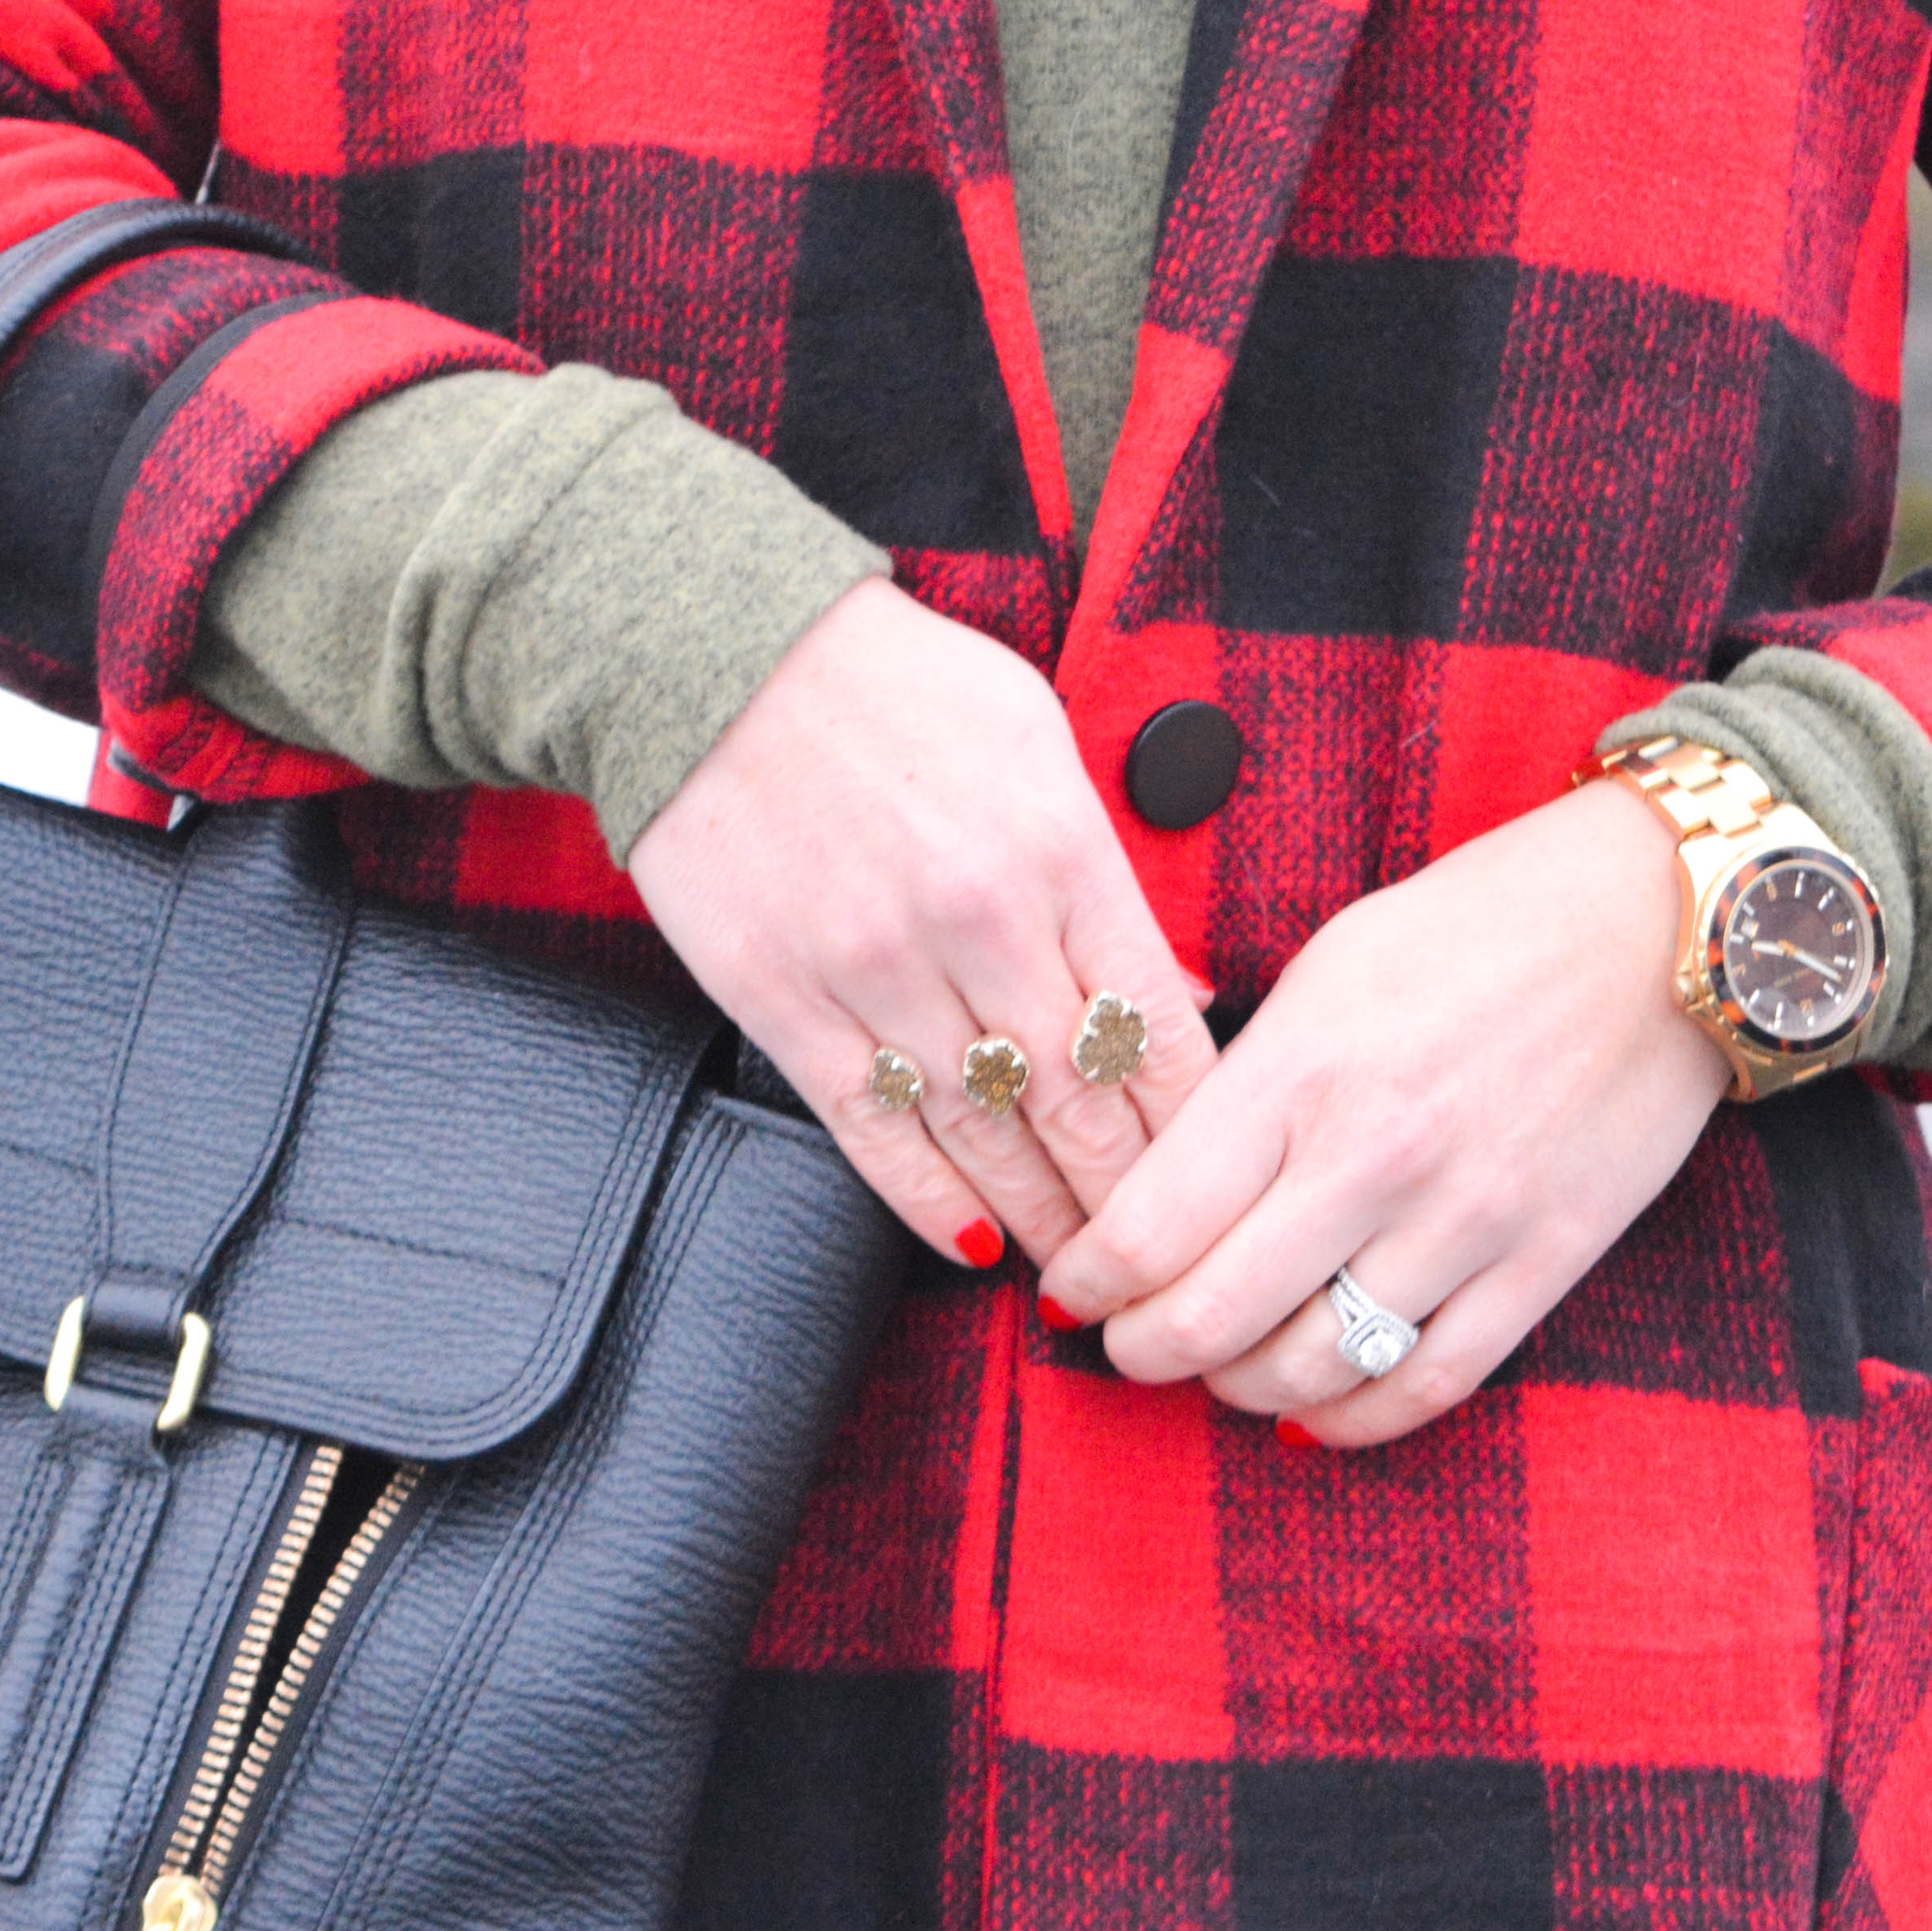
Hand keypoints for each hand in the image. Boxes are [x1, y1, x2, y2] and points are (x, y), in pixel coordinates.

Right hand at [628, 579, 1217, 1267]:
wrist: (715, 658)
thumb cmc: (892, 691)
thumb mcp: (1039, 746)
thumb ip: (1108, 874)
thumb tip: (1174, 995)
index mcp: (1057, 851)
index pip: (1155, 1029)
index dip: (1194, 1128)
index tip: (1216, 1183)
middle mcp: (975, 922)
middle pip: (1080, 1104)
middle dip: (1129, 1199)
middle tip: (1157, 1259)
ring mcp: (873, 970)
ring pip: (983, 1136)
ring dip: (1041, 1218)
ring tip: (1078, 1272)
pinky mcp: (783, 1001)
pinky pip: (872, 1132)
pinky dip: (929, 1202)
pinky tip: (974, 1242)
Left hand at [1036, 777, 1731, 1447]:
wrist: (1662, 919)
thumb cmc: (1481, 926)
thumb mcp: (1328, 969)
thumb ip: (1244, 1081)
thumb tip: (1159, 1180)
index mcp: (1300, 1071)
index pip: (1148, 1225)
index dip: (1088, 1282)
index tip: (1072, 1290)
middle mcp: (1375, 1157)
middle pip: (1209, 1317)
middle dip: (1143, 1352)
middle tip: (1127, 1346)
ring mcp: (1466, 1219)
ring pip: (1311, 1369)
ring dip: (1239, 1389)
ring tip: (1220, 1368)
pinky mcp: (1546, 1261)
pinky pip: (1430, 1384)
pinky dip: (1355, 1420)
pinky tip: (1312, 1412)